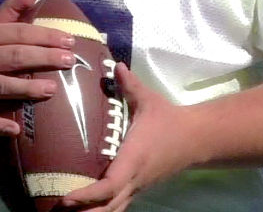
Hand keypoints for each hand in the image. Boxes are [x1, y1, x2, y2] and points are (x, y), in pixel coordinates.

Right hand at [0, 0, 76, 134]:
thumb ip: (10, 11)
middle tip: (69, 60)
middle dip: (43, 57)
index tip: (69, 40)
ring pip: (0, 86)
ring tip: (52, 89)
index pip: (18, 33)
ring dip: (26, 89)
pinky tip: (16, 129)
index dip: (45, 36)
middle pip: (13, 57)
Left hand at [60, 64, 194, 211]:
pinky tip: (86, 211)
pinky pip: (119, 205)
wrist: (197, 138)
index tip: (65, 199)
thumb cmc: (169, 119)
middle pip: (107, 207)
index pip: (109, 185)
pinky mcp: (139, 187)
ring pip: (113, 210)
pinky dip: (102, 211)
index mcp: (133, 158)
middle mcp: (134, 178)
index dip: (87, 195)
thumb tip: (115, 64)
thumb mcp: (148, 100)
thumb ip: (130, 84)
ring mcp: (138, 186)